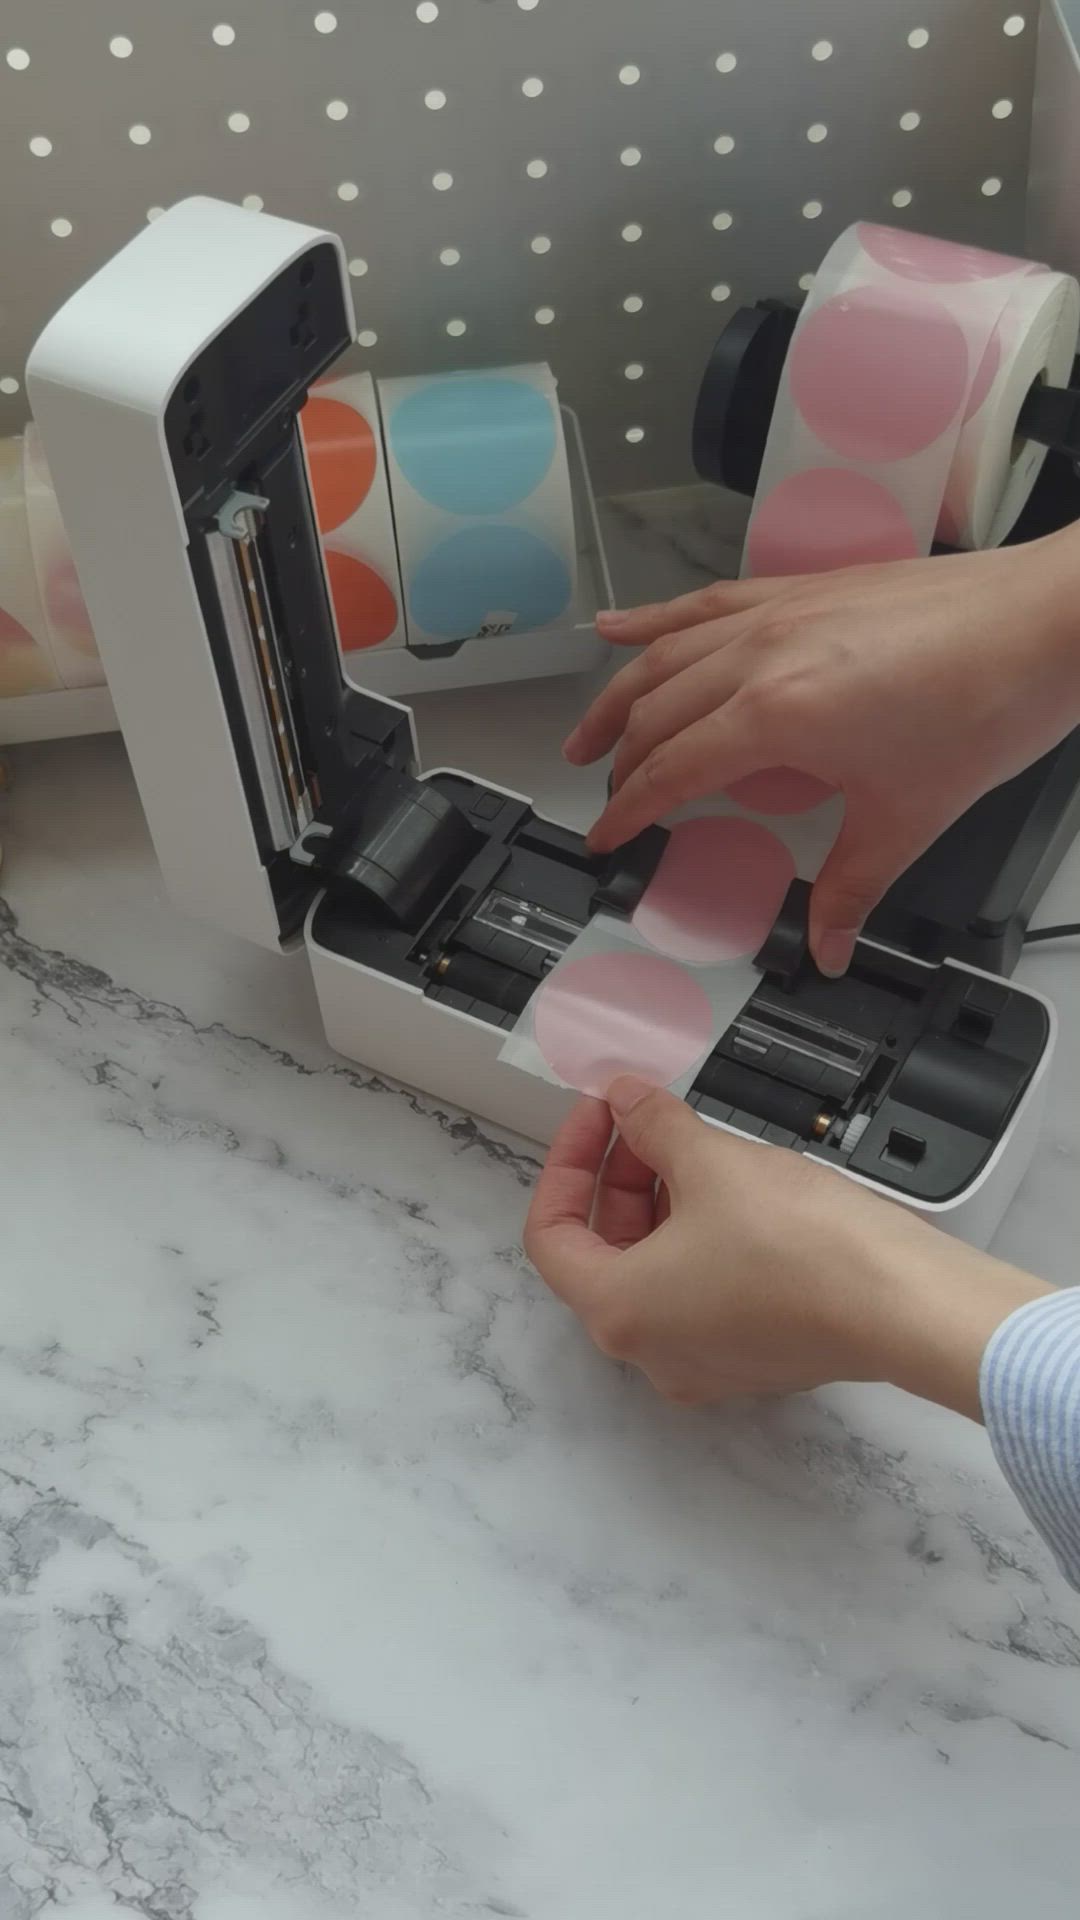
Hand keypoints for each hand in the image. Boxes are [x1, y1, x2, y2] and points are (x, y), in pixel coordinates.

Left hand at [524, 1078, 1048, 1413]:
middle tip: (647, 1119)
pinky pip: (701, 1292)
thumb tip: (623, 1099)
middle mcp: (651, 1352)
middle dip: (619, 1176)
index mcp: (618, 1312)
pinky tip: (733, 1189)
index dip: (568, 1162)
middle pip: (604, 1252)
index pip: (551, 1234)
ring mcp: (704, 1362)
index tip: (597, 1116)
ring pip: (656, 1272)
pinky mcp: (754, 1357)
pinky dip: (700, 1238)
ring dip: (661, 1203)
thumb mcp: (711, 1162)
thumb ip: (651, 1125)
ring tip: (695, 1145)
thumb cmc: (804, 1247)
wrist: (904, 1304)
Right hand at [569, 531, 1079, 975]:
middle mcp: (761, 655)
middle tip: (611, 802)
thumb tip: (828, 943)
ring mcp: (779, 614)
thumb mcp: (909, 815)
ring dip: (618, 696)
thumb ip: (852, 886)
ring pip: (667, 655)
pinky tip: (622, 626)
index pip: (671, 770)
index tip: (608, 837)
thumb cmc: (988, 699)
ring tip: (589, 733)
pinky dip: (658, 618)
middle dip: (621, 764)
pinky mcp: (805, 589)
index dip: (630, 811)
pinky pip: (709, 602)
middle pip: (656, 714)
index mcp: (776, 715)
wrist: (1046, 622)